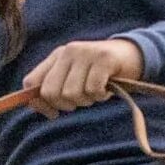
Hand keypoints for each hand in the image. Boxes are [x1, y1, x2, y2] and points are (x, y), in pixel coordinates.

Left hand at [21, 38, 144, 113]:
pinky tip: (106, 89)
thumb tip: (41, 107)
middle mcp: (68, 51)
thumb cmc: (100, 74)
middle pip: (50, 92)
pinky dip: (100, 96)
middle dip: (66, 105)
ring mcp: (86, 53)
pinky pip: (92, 90)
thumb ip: (55, 88)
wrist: (133, 56)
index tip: (53, 113)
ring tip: (95, 92)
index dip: (38, 103)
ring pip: (71, 94)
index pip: (31, 82)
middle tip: (81, 100)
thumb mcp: (74, 77)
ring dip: (86, 100)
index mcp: (57, 56)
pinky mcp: (103, 59)